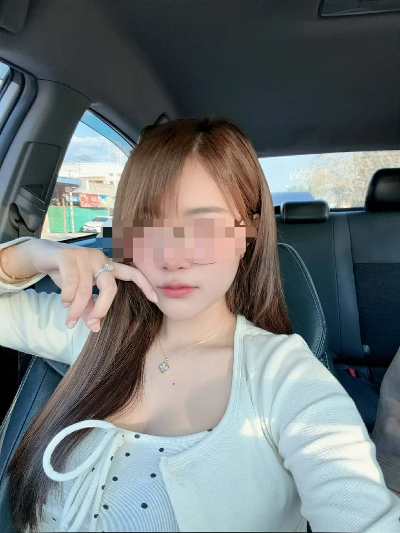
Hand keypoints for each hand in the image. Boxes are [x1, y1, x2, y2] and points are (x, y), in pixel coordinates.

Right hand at [27, 239, 157, 331]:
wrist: (42, 255)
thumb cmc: (66, 274)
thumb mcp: (80, 293)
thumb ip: (89, 308)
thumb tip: (95, 328)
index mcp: (108, 266)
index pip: (132, 273)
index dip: (145, 285)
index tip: (156, 300)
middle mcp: (100, 259)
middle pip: (110, 287)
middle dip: (102, 308)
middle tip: (94, 323)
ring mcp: (84, 256)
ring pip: (86, 289)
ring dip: (77, 309)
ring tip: (70, 319)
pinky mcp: (67, 256)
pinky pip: (71, 282)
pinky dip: (68, 297)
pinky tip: (64, 303)